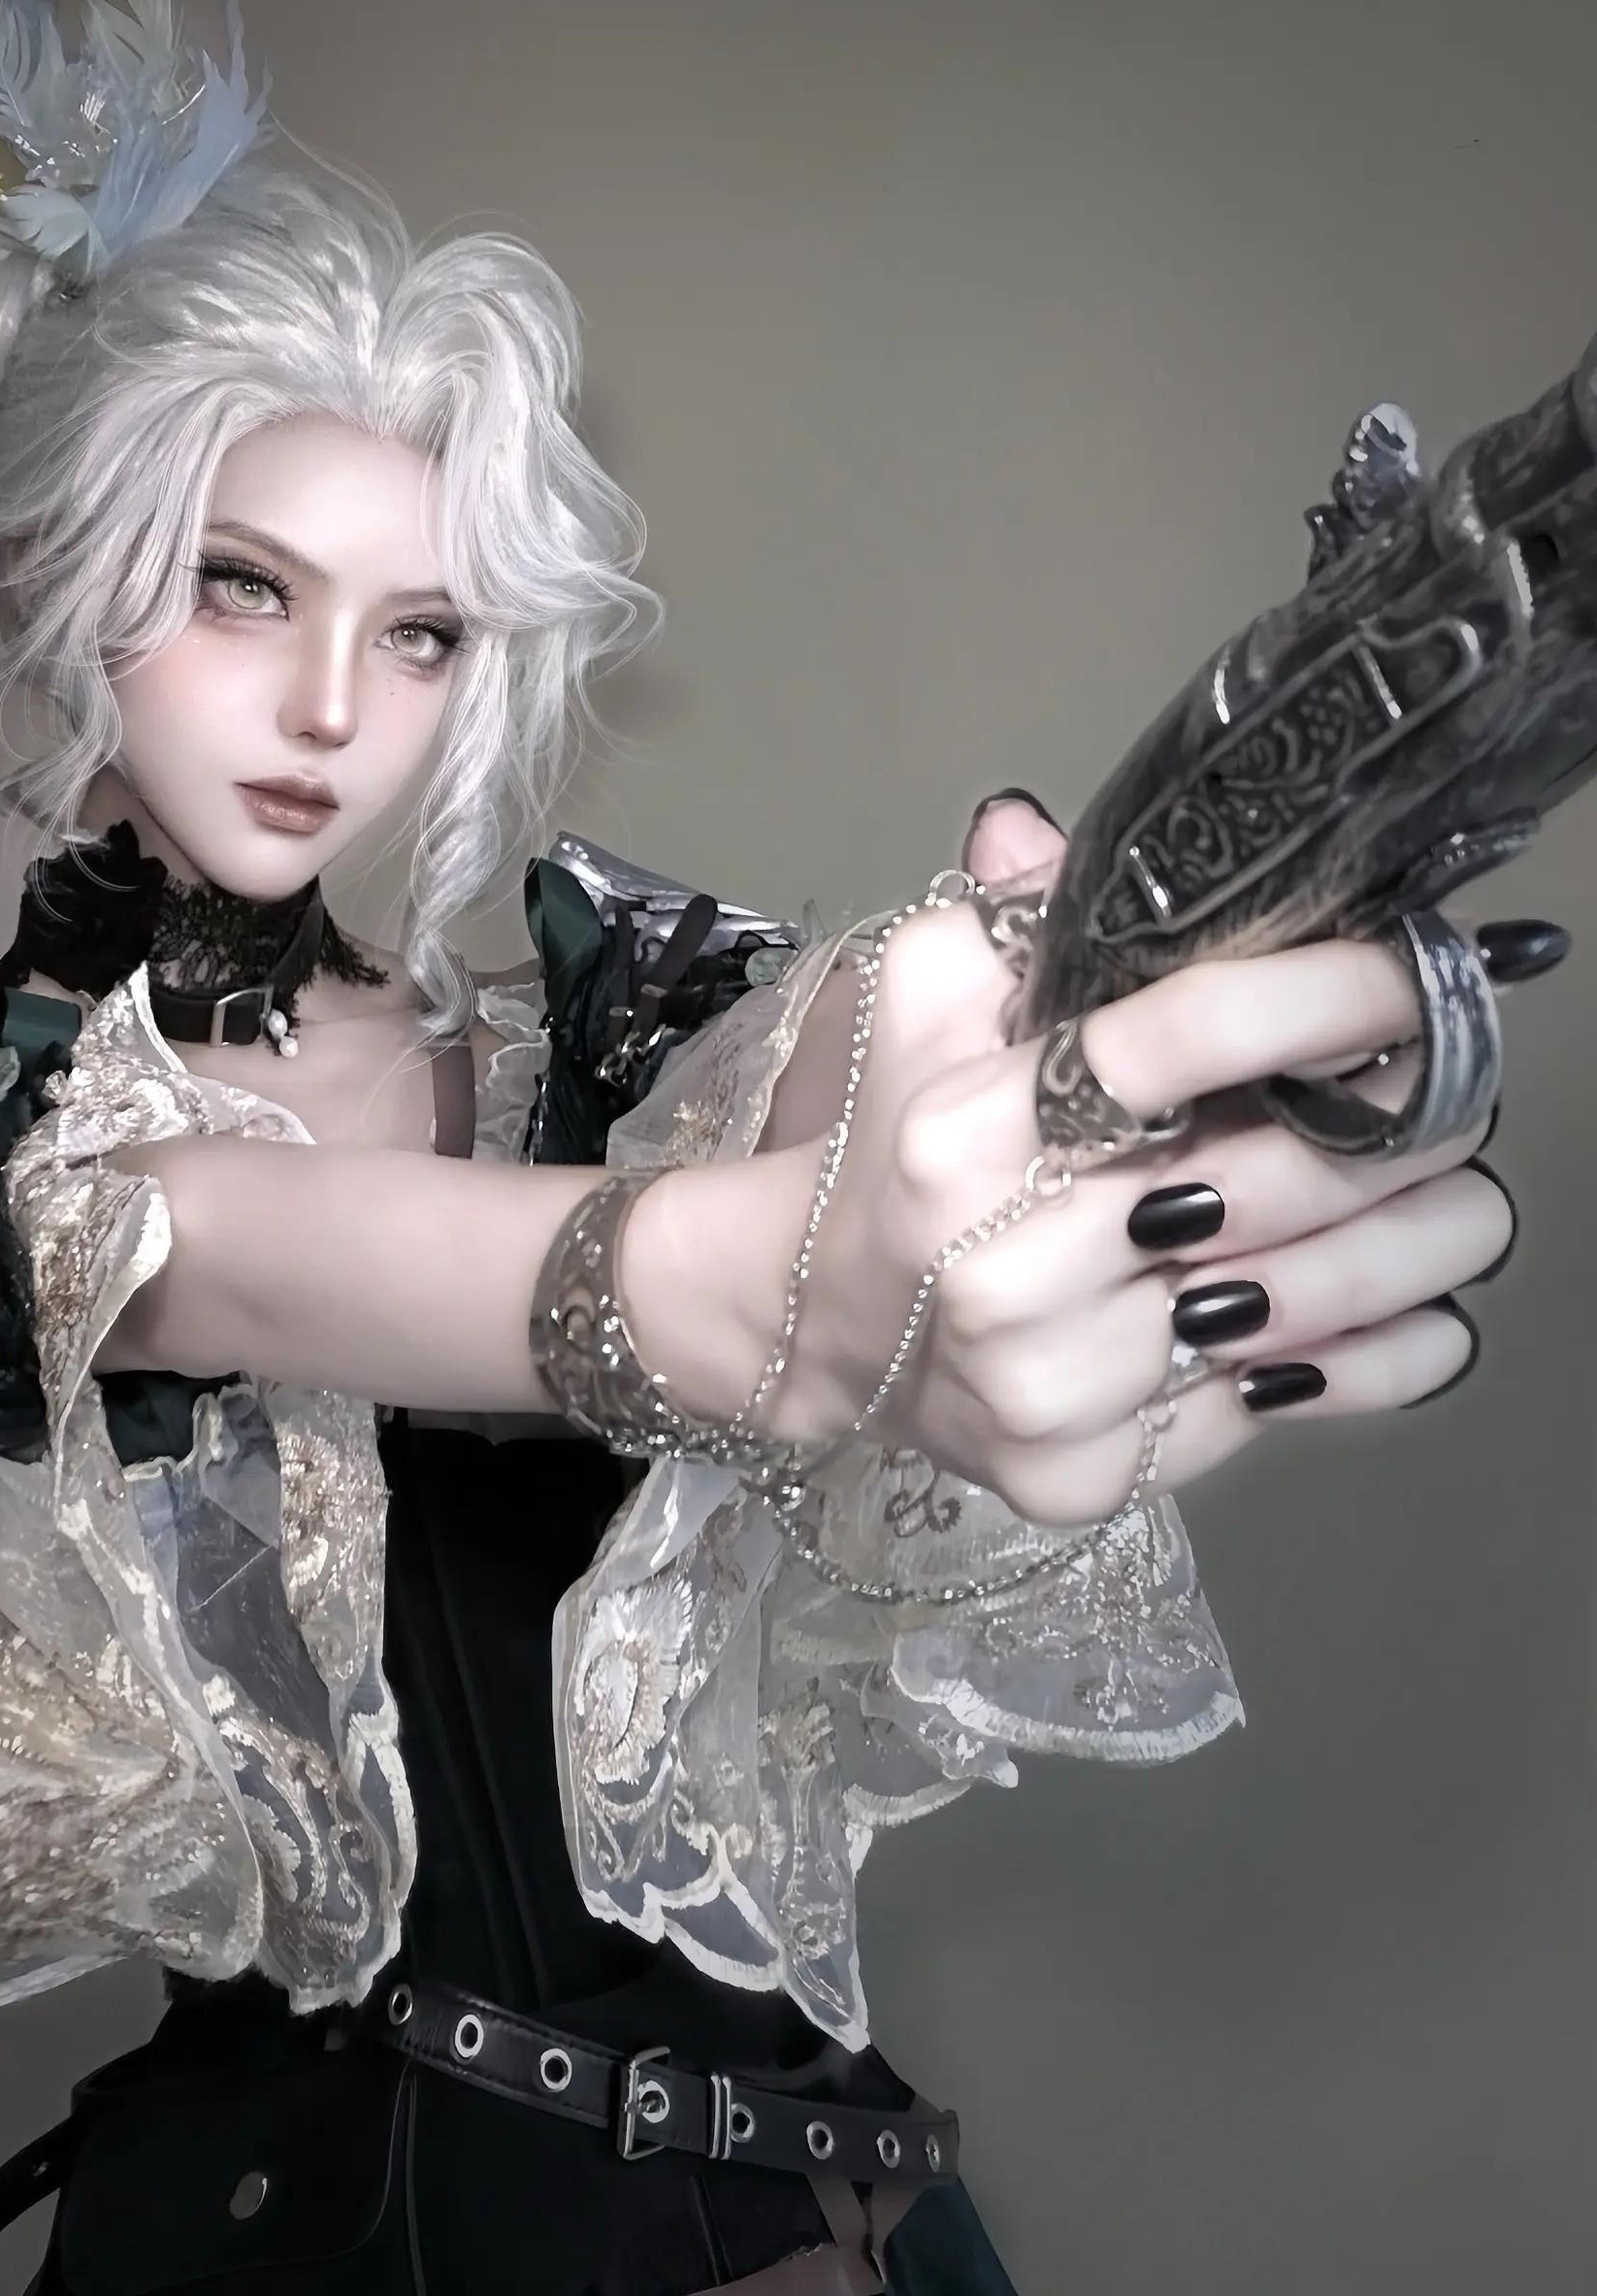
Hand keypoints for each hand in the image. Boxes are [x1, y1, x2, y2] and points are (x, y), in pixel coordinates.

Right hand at [771, 794, 1522, 1522]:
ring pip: (1294, 1306)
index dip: (1325, 995)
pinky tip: (1424, 1322)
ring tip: (1471, 1203)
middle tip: (1469, 1093)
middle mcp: (999, 1262)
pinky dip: (1374, 1365)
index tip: (1425, 973)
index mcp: (965, 1127)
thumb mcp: (928, 999)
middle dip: (1406, 1130)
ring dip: (1419, 1250)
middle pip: (1266, 1180)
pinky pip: (1272, 1411)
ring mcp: (1044, 1380)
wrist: (823, 1316)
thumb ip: (1013, 912)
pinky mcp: (1081, 1469)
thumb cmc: (903, 1141)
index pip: (1178, 1039)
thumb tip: (1042, 826)